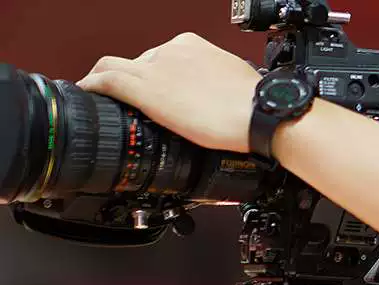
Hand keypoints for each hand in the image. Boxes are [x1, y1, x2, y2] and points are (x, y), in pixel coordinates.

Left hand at [77, 33, 261, 152]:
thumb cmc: (254, 103)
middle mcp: (170, 52)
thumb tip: (214, 94)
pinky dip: (92, 85)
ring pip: (113, 66)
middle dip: (132, 78)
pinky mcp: (145, 90)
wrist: (259, 114)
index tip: (155, 88)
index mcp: (192, 46)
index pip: (161, 56)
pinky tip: (89, 94)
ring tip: (100, 95)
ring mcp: (155, 69)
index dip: (154, 73)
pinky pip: (106, 81)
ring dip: (103, 79)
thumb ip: (215, 82)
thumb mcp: (234, 80)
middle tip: (129, 98)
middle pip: (137, 62)